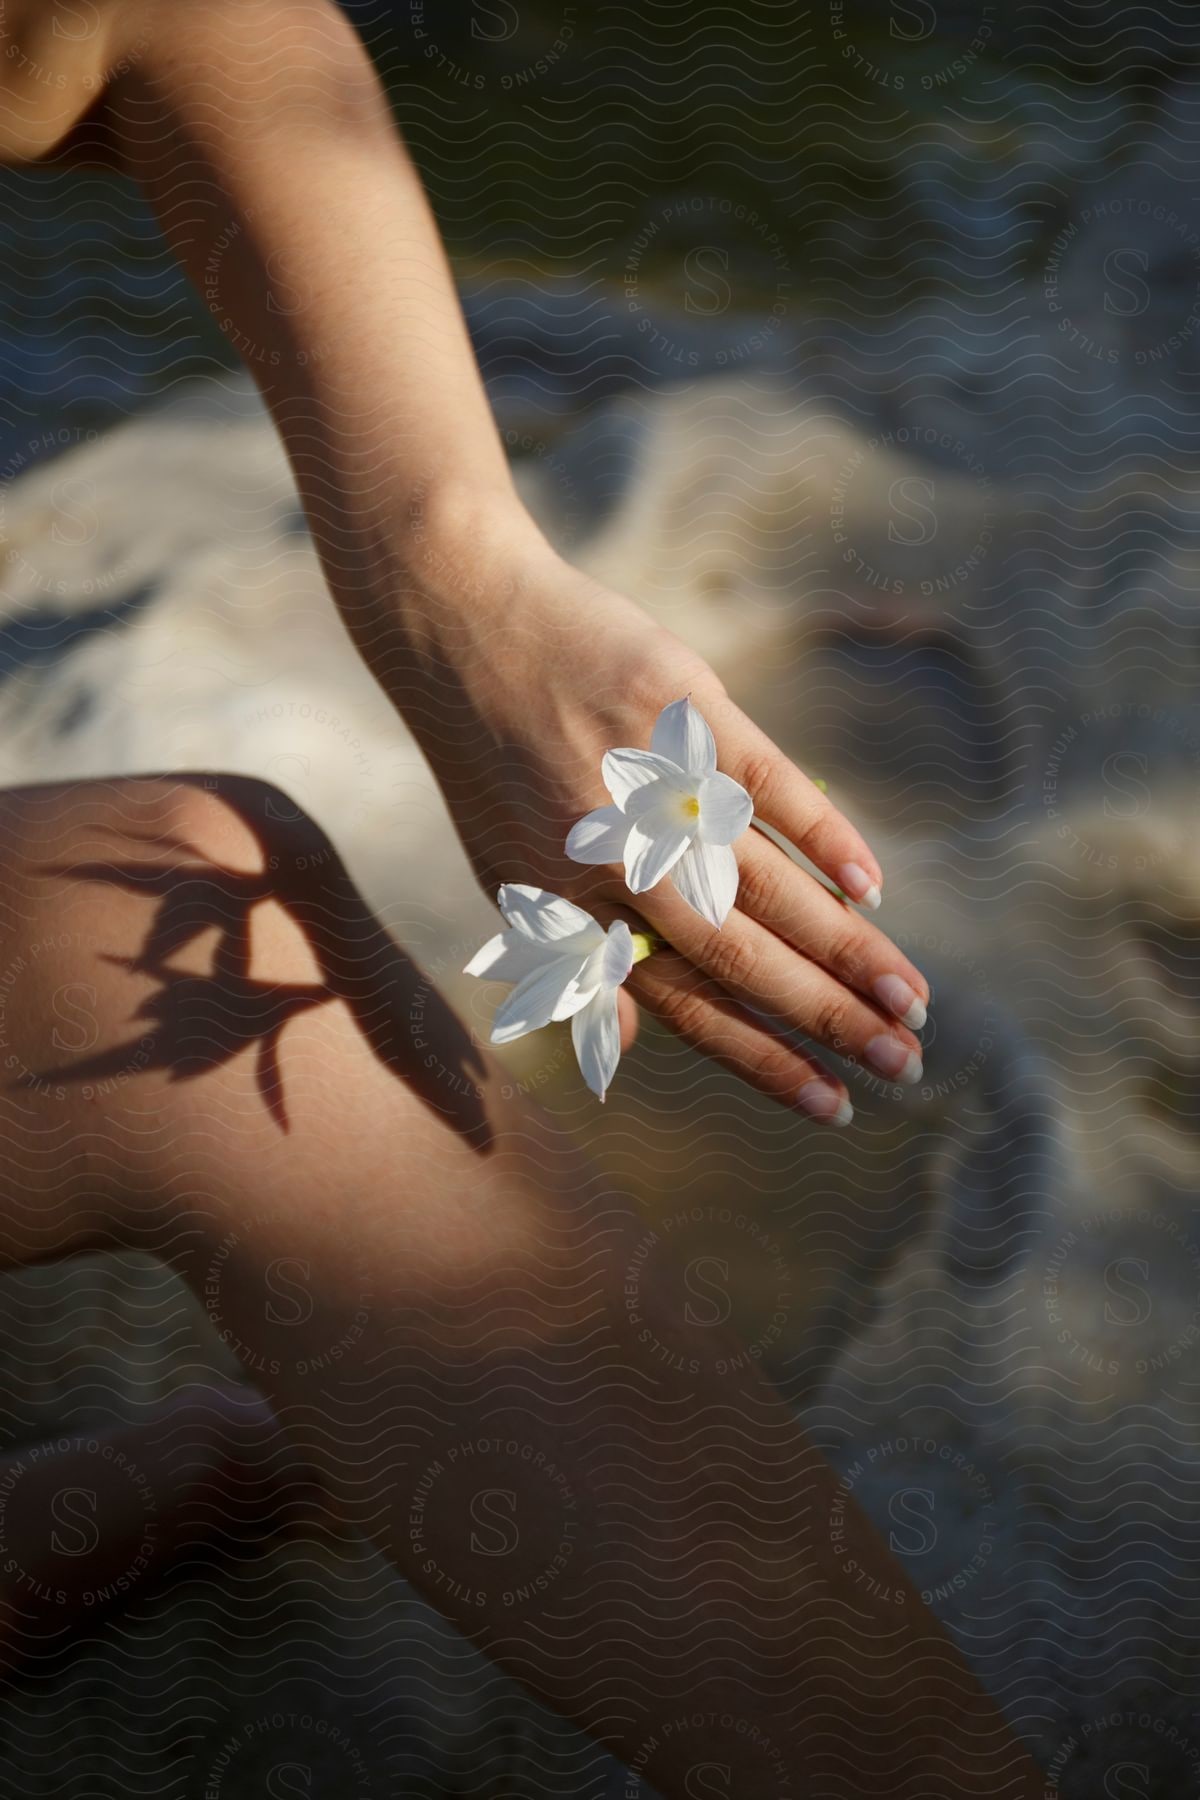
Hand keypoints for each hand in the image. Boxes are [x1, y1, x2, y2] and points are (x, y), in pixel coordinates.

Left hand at [392, 504, 928, 1122]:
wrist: (460, 621)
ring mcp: (654, 779)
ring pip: (770, 884)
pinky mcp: (686, 709)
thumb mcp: (507, 871)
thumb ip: (574, 954)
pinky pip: (772, 785)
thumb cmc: (491, 759)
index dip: (763, 1059)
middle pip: (742, 955)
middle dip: (829, 1018)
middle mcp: (613, 852)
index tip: (832, 1104)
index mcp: (573, 904)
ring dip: (848, 949)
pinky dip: (827, 838)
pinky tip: (872, 889)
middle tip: (904, 1065)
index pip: (686, 1005)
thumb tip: (630, 1043)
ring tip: (909, 1000)